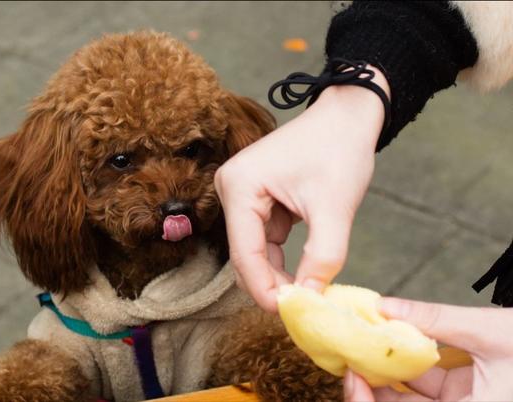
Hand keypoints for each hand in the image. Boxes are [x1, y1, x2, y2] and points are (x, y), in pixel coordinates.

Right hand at [214, 67, 388, 311]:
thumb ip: (323, 258)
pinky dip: (284, 257)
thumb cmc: (339, 149)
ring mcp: (242, 194)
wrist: (348, 116)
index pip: (245, 252)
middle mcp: (231, 189)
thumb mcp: (334, 208)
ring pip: (255, 251)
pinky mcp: (256, 199)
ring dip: (279, 273)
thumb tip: (310, 299)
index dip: (264, 289)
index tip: (290, 315)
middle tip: (301, 311)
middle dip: (271, 283)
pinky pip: (265, 239)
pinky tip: (303, 271)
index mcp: (239, 185)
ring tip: (307, 294)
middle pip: (245, 254)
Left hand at [344, 298, 512, 401]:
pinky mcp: (468, 394)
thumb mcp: (492, 333)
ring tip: (360, 343)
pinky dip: (408, 364)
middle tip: (347, 356)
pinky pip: (428, 385)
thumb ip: (436, 321)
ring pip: (413, 397)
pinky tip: (388, 339)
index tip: (351, 376)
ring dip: (387, 372)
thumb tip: (384, 304)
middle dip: (373, 386)